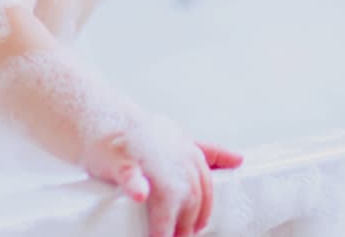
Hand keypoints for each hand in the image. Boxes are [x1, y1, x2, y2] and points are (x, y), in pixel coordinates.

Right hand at [83, 113, 243, 236]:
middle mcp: (175, 158)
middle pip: (189, 199)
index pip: (205, 192)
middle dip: (184, 226)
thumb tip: (239, 159)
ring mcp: (149, 158)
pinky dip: (137, 186)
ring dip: (165, 221)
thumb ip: (210, 152)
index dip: (201, 215)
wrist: (106, 118)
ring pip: (164, 194)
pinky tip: (141, 196)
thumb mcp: (182, 140)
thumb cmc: (144, 134)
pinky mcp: (122, 159)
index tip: (195, 230)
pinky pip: (132, 174)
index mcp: (190, 155)